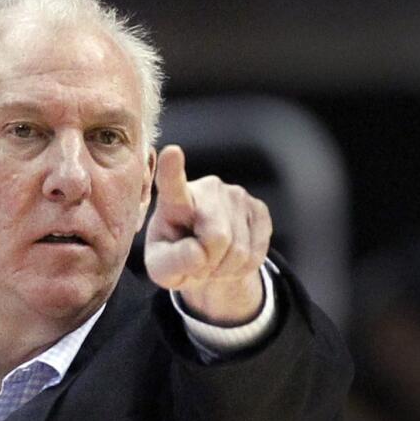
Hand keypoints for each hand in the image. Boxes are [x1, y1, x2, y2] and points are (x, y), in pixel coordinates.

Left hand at [144, 145, 271, 324]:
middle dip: (209, 263)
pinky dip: (242, 268)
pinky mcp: (258, 209)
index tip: (171, 152)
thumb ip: (171, 263)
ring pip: (239, 250)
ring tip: (213, 260)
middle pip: (218, 238)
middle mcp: (207, 189)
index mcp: (173, 200)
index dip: (172, 169)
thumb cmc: (176, 258)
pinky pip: (256, 254)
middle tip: (198, 262)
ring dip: (225, 268)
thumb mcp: (161, 269)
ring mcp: (236, 195)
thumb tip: (199, 252)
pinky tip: (230, 258)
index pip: (172, 184)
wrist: (205, 261)